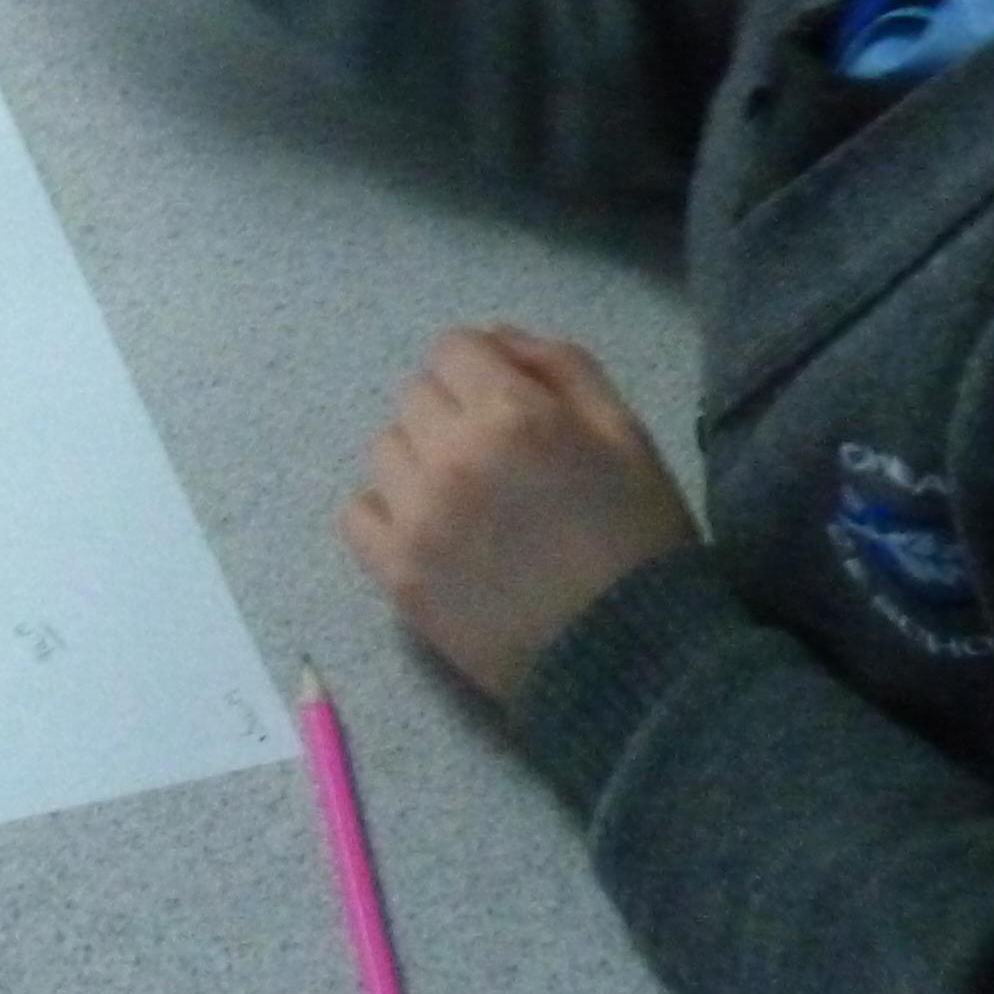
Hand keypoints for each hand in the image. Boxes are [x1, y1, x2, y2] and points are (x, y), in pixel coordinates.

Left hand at [335, 328, 700, 704]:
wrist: (624, 655)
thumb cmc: (636, 538)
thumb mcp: (626, 432)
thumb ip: (561, 366)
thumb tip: (496, 339)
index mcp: (512, 414)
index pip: (453, 348)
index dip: (483, 369)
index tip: (508, 404)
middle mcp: (451, 455)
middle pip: (416, 395)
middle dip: (453, 411)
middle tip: (497, 457)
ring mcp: (415, 516)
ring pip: (386, 448)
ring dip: (420, 459)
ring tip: (467, 498)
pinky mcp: (395, 572)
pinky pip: (357, 511)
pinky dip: (387, 511)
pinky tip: (429, 529)